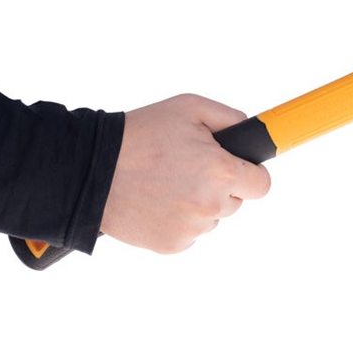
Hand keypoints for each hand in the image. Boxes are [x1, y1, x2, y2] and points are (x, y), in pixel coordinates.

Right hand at [100, 94, 270, 252]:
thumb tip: (249, 131)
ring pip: (212, 218)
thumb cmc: (139, 135)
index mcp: (220, 171)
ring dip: (198, 204)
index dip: (251, 174)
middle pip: (235, 201)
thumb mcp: (189, 108)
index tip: (240, 170)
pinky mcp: (172, 245)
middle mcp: (210, 204)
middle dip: (220, 186)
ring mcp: (191, 229)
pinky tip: (158, 201)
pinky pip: (190, 233)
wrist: (91, 169)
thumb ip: (229, 118)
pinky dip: (179, 220)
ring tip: (167, 183)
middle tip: (189, 169)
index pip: (262, 185)